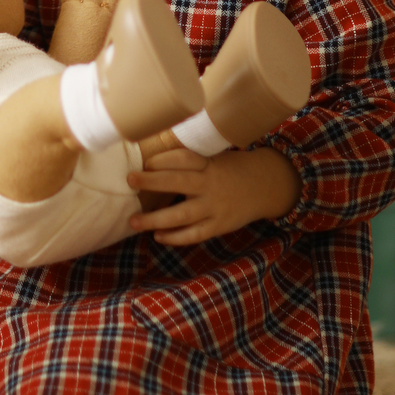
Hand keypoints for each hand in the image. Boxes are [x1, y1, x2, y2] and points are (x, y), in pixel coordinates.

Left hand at [127, 146, 302, 245]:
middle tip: (129, 180)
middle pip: (178, 182)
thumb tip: (153, 160)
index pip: (184, 158)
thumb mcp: (214, 157)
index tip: (145, 161)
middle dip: (152, 182)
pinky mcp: (219, 226)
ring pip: (182, 215)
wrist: (264, 186)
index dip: (163, 159)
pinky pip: (194, 234)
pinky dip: (176, 237)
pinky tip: (158, 236)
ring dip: (155, 219)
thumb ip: (191, 160)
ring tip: (133, 221)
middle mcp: (210, 184)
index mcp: (208, 164)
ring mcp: (214, 207)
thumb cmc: (230, 168)